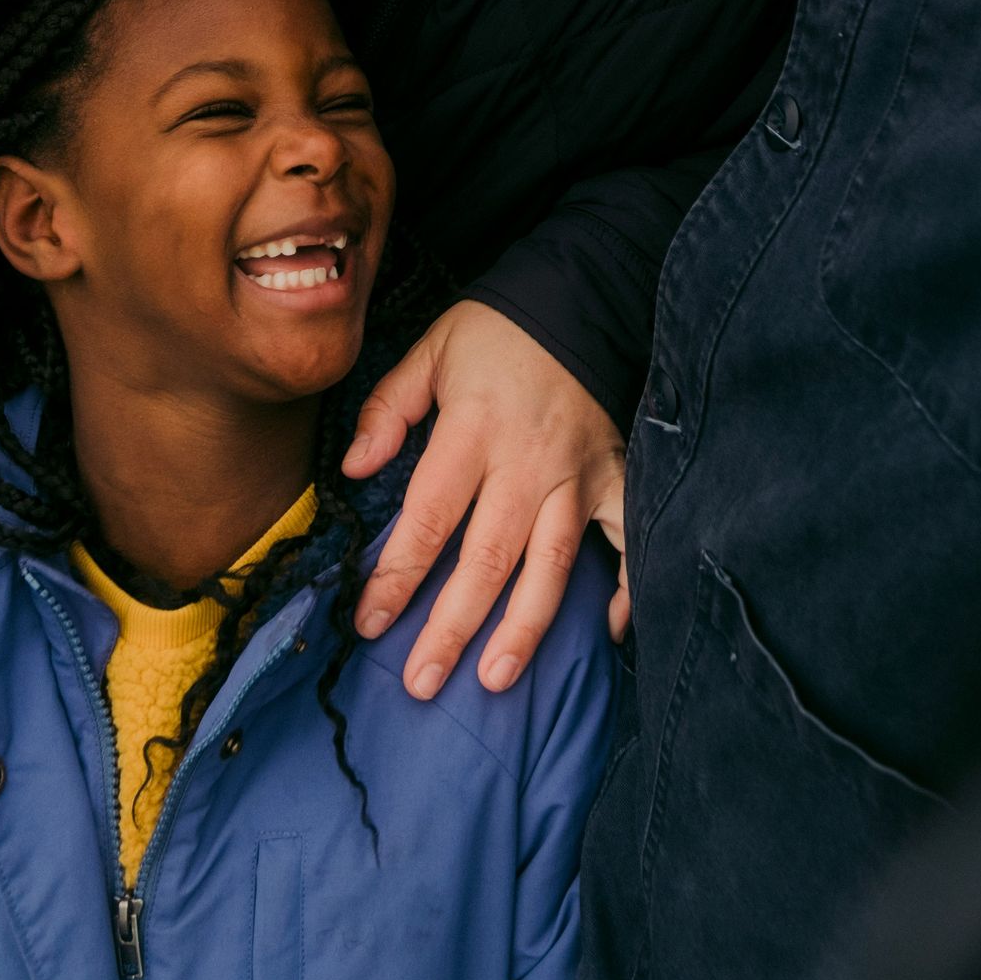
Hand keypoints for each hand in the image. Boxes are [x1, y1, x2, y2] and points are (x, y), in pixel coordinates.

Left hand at [342, 299, 628, 697]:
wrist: (581, 297)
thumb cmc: (497, 332)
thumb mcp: (431, 351)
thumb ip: (389, 409)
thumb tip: (353, 469)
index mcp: (472, 430)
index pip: (428, 516)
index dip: (397, 575)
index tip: (369, 623)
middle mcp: (526, 462)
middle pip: (486, 558)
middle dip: (453, 626)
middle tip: (422, 682)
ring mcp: (578, 474)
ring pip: (551, 563)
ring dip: (524, 626)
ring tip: (496, 678)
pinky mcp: (617, 476)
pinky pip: (627, 538)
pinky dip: (627, 585)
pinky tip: (613, 632)